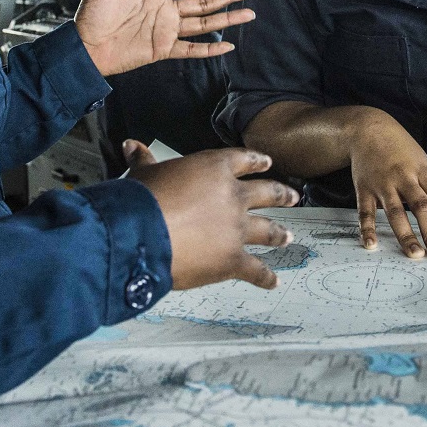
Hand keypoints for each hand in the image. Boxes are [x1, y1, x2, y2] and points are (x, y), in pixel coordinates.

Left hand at [76, 0, 255, 76]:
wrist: (85, 48)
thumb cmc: (90, 16)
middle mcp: (164, 11)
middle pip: (203, 3)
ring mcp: (166, 31)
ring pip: (204, 24)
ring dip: (227, 19)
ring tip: (248, 14)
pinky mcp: (163, 49)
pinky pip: (192, 49)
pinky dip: (210, 49)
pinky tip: (228, 46)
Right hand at [126, 141, 300, 289]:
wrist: (143, 234)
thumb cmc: (143, 200)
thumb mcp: (144, 174)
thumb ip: (144, 160)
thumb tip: (131, 145)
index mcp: (215, 169)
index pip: (243, 160)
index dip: (256, 161)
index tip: (267, 162)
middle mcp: (233, 196)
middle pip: (267, 193)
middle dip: (282, 195)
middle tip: (295, 197)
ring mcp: (237, 229)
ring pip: (268, 230)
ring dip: (280, 233)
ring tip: (289, 236)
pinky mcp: (233, 259)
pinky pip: (255, 269)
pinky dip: (265, 277)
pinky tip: (274, 281)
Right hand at [348, 110, 426, 259]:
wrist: (367, 129)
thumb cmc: (401, 149)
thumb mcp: (425, 164)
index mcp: (423, 172)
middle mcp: (404, 178)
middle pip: (421, 207)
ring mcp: (383, 184)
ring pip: (395, 212)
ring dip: (405, 234)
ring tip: (415, 254)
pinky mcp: (364, 188)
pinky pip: (365, 211)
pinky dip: (367, 228)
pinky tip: (371, 244)